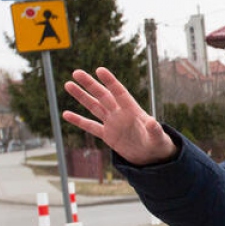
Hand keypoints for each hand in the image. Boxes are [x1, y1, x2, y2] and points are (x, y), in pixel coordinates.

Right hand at [62, 67, 176, 165]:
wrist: (153, 155)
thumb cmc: (159, 143)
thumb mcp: (158, 137)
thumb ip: (155, 130)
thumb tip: (153, 122)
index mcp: (133, 111)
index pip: (119, 93)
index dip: (110, 82)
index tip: (99, 70)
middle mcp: (120, 114)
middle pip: (103, 96)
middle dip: (90, 84)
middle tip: (76, 72)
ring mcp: (113, 123)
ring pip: (94, 106)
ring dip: (81, 96)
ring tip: (68, 84)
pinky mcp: (107, 135)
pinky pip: (90, 126)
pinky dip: (78, 121)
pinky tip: (66, 114)